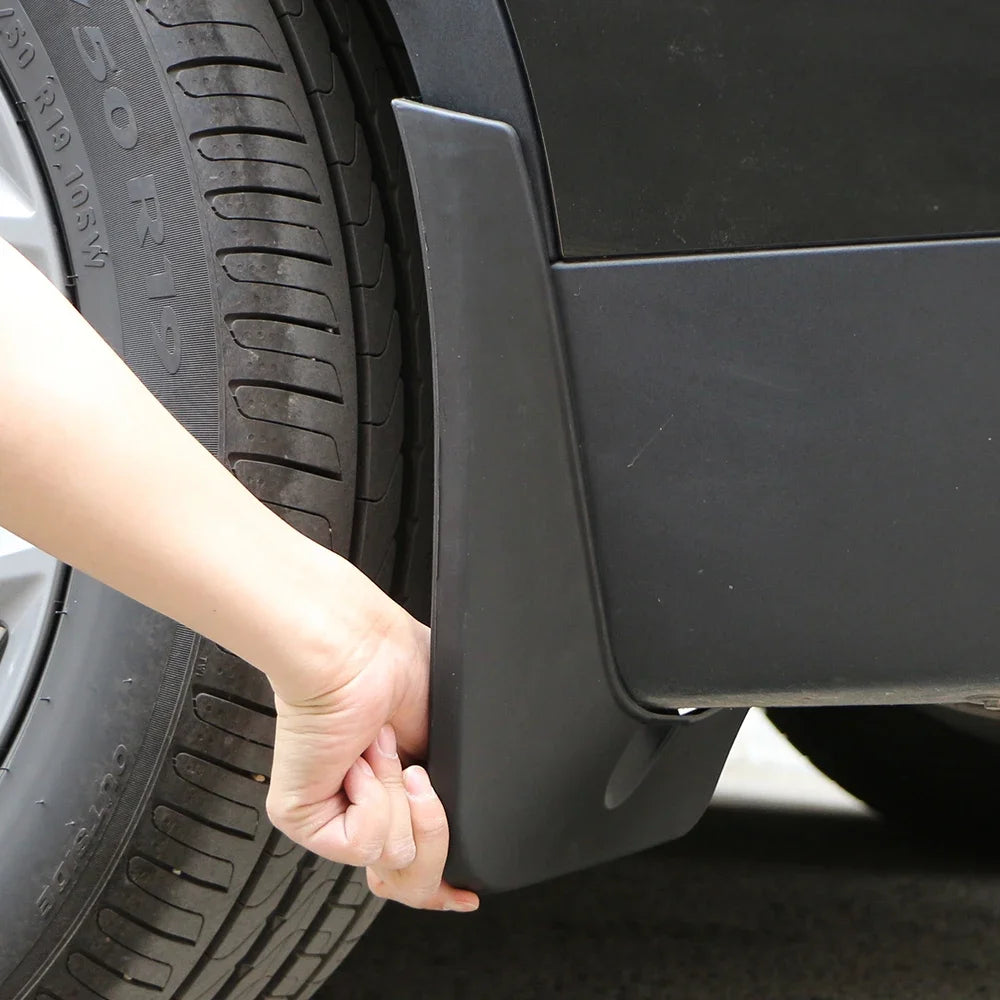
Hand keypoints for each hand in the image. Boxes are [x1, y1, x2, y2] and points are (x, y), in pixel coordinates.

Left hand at [264, 586, 478, 912]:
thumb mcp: (451, 736)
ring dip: (402, 795)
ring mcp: (333, 817)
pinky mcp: (303, 819)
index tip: (465, 897)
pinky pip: (365, 844)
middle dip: (434, 832)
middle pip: (414, 884)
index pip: (417, 868)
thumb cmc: (398, 666)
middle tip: (420, 774)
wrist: (360, 649)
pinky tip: (359, 758)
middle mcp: (363, 813)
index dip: (445, 887)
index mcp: (398, 796)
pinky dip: (376, 795)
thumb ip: (459, 786)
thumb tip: (472, 824)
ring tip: (380, 747)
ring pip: (398, 862)